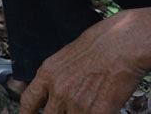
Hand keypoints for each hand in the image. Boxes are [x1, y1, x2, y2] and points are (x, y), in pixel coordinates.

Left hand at [20, 9, 150, 113]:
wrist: (124, 44)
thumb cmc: (100, 45)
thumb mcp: (66, 56)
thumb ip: (54, 76)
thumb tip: (46, 88)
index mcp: (48, 73)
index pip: (28, 101)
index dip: (26, 112)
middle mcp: (58, 90)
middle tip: (67, 108)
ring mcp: (76, 103)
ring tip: (87, 103)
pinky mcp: (96, 112)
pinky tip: (101, 107)